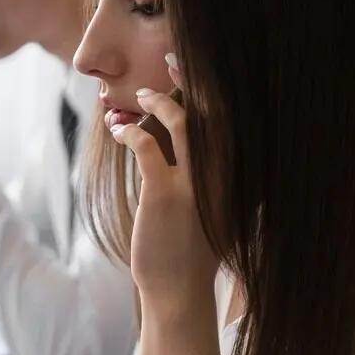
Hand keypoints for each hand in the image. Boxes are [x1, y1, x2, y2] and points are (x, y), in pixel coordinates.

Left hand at [108, 60, 218, 311]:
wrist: (180, 295)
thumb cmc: (188, 256)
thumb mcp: (208, 215)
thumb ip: (207, 184)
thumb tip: (187, 156)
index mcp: (235, 179)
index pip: (230, 122)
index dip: (216, 90)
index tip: (197, 71)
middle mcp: (222, 176)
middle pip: (215, 111)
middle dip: (193, 80)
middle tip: (172, 59)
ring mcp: (195, 185)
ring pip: (183, 122)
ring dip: (157, 102)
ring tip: (138, 96)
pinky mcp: (165, 195)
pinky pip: (147, 147)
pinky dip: (130, 132)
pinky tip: (118, 131)